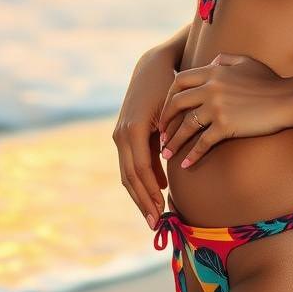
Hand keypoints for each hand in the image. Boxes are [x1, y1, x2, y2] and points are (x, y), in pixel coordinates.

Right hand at [112, 47, 174, 228]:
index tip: (162, 213)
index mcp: (133, 130)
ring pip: (128, 173)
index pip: (140, 171)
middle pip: (131, 177)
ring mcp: (120, 135)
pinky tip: (156, 192)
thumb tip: (172, 168)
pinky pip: (132, 163)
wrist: (153, 66)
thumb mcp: (172, 110)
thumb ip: (172, 138)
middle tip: (157, 225)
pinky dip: (142, 181)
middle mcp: (122, 135)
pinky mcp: (125, 135)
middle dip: (143, 202)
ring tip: (154, 216)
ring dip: (140, 195)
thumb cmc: (168, 86)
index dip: (150, 194)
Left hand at [157, 52, 292, 168]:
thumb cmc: (270, 80)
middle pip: (176, 103)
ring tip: (166, 153)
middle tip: (161, 134)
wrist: (287, 99)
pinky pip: (202, 143)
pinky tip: (186, 165)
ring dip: (174, 141)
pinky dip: (192, 155)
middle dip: (165, 120)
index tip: (166, 109)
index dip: (168, 96)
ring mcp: (217, 107)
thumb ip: (226, 59)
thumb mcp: (247, 62)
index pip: (179, 81)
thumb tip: (212, 60)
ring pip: (186, 126)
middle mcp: (211, 88)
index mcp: (213, 71)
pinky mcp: (226, 125)